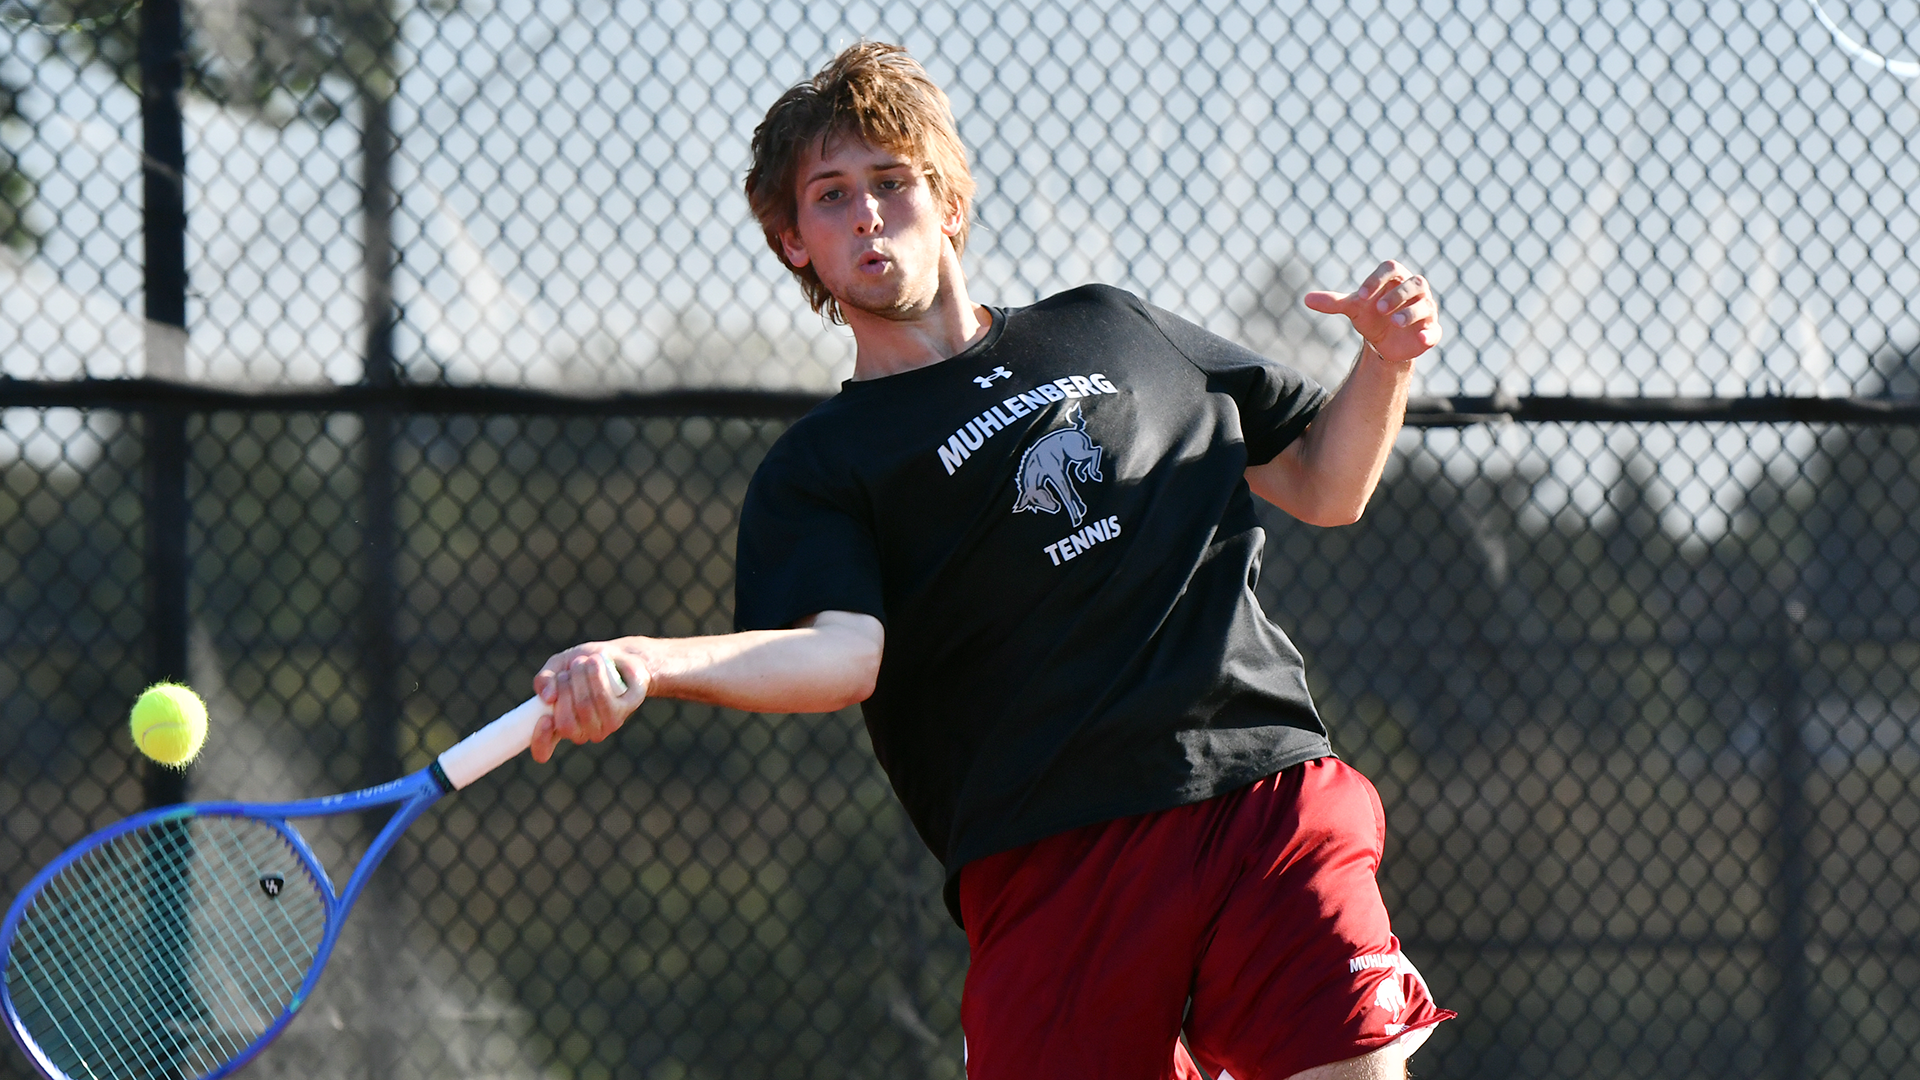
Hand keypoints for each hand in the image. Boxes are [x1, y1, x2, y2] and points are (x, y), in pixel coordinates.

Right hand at [531, 642, 646, 762]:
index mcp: (560, 726)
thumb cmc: (584, 665)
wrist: (619, 656)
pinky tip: (595, 663)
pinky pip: (604, 700)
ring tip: (583, 661)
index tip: (544, 718)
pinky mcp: (622, 713)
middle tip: (569, 668)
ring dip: (580, 677)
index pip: (543, 750)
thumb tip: (547, 697)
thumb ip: (544, 679)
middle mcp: (582, 732)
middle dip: (563, 688)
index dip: (540, 739)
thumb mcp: (558, 666)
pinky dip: (596, 677)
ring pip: (584, 707)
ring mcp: (604, 726)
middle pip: (566, 722)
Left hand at [1303, 260, 1441, 365]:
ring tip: (1393, 322)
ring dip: (1410, 312)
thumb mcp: (1353, 308)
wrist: (1384, 342)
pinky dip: (1429, 333)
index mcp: (1395, 278)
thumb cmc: (1371, 316)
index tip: (1361, 295)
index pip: (1391, 268)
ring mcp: (1426, 310)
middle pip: (1414, 283)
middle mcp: (1415, 290)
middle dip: (1398, 295)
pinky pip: (1434, 330)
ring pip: (1425, 305)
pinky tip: (1420, 339)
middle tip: (1379, 309)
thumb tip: (1306, 299)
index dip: (1377, 279)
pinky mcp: (1430, 330)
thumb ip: (1333, 303)